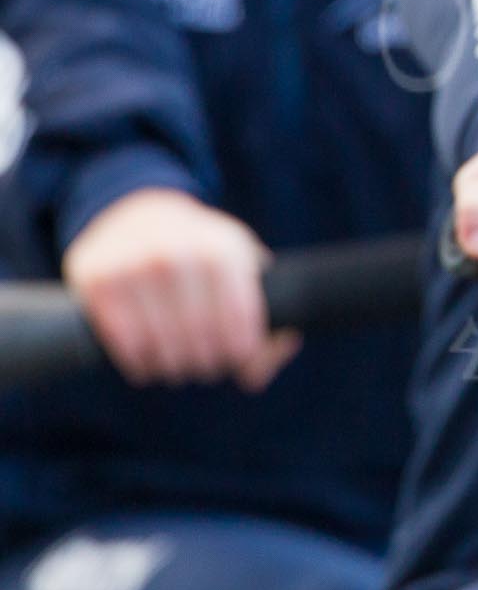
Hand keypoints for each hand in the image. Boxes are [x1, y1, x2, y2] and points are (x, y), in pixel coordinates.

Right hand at [63, 188, 296, 390]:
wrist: (140, 213)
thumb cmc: (202, 252)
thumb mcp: (242, 266)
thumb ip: (268, 317)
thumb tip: (254, 376)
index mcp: (221, 248)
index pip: (239, 317)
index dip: (240, 349)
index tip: (236, 358)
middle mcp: (177, 252)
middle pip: (199, 334)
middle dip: (207, 361)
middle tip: (205, 368)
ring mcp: (132, 264)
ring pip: (160, 343)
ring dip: (173, 367)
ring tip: (178, 368)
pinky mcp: (96, 278)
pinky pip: (122, 340)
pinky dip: (138, 363)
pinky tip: (147, 366)